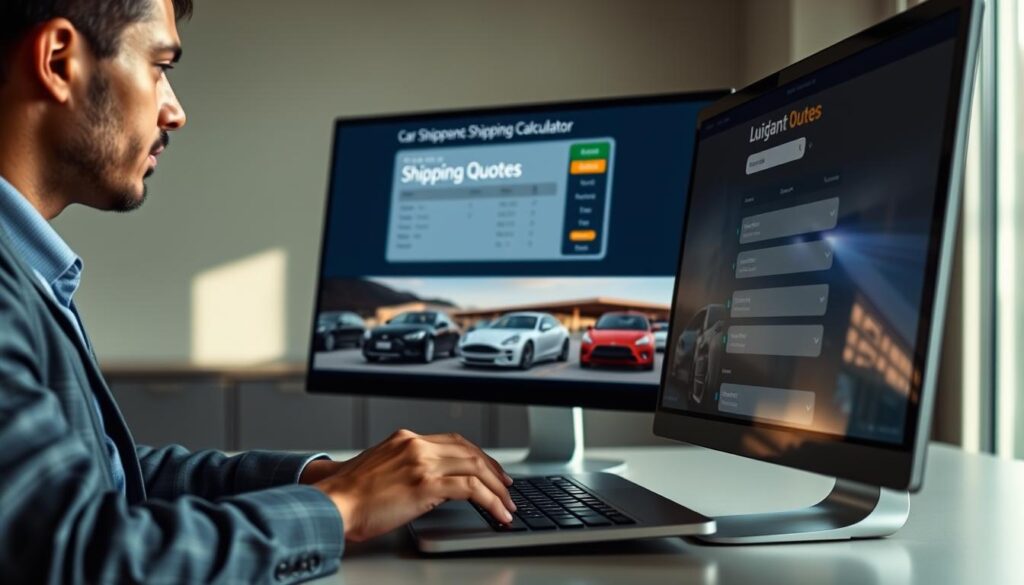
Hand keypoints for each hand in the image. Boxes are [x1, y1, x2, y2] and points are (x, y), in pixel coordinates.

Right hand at [308, 429, 514, 542]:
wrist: (331, 504)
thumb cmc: (348, 497)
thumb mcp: (381, 470)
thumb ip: (408, 469)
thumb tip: (434, 485)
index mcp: (405, 440)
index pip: (454, 441)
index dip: (477, 456)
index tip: (490, 470)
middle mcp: (416, 445)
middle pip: (470, 451)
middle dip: (494, 471)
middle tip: (507, 488)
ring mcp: (422, 463)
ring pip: (476, 468)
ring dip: (497, 489)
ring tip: (507, 505)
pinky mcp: (426, 484)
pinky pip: (471, 489)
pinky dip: (490, 501)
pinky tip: (497, 513)